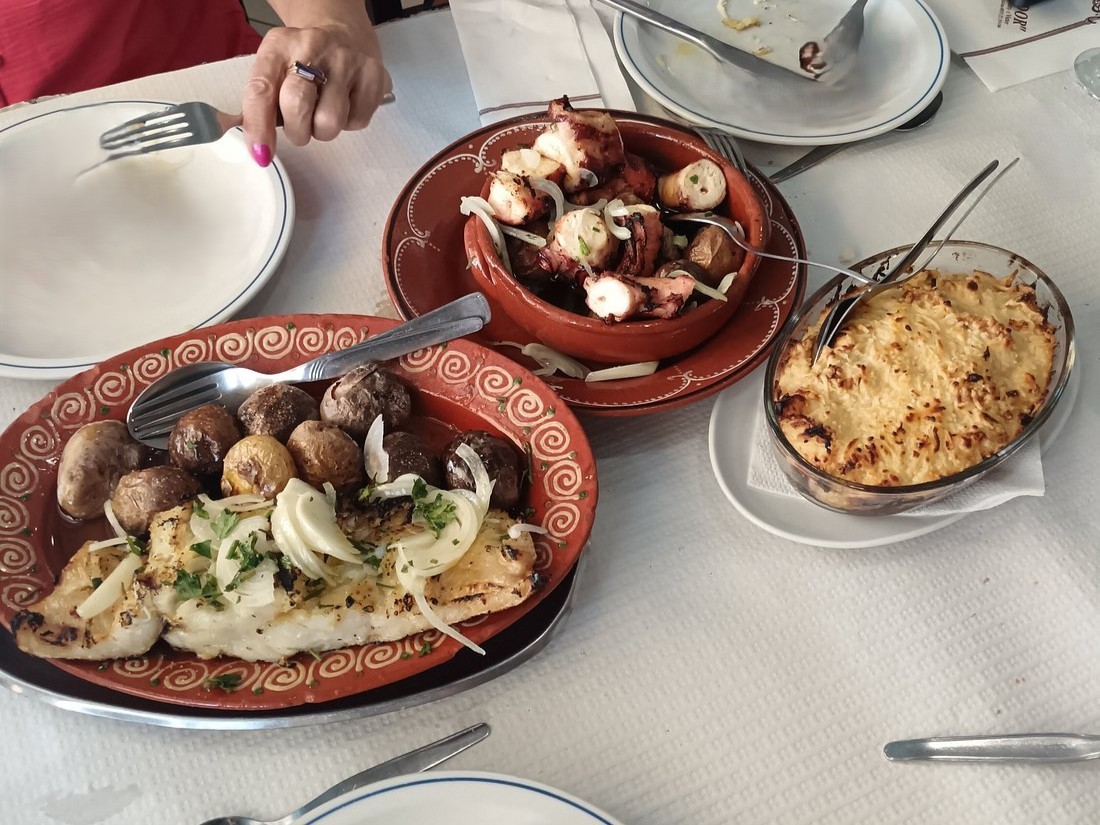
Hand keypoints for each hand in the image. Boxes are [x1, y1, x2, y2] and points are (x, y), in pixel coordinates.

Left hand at [241, 4, 390, 165]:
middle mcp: (311, 46)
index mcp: (278, 45)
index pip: (261, 90)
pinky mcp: (373, 73)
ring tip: (324, 113)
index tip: (261, 153)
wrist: (344, 33)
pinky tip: (347, 104)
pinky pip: (358, 121)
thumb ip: (262, 103)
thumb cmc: (304, 62)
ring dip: (324, 130)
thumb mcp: (276, 69)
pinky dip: (350, 122)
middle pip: (297, 106)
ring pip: (330, 122)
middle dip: (297, 131)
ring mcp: (345, 59)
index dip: (259, 127)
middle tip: (300, 127)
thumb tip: (257, 147)